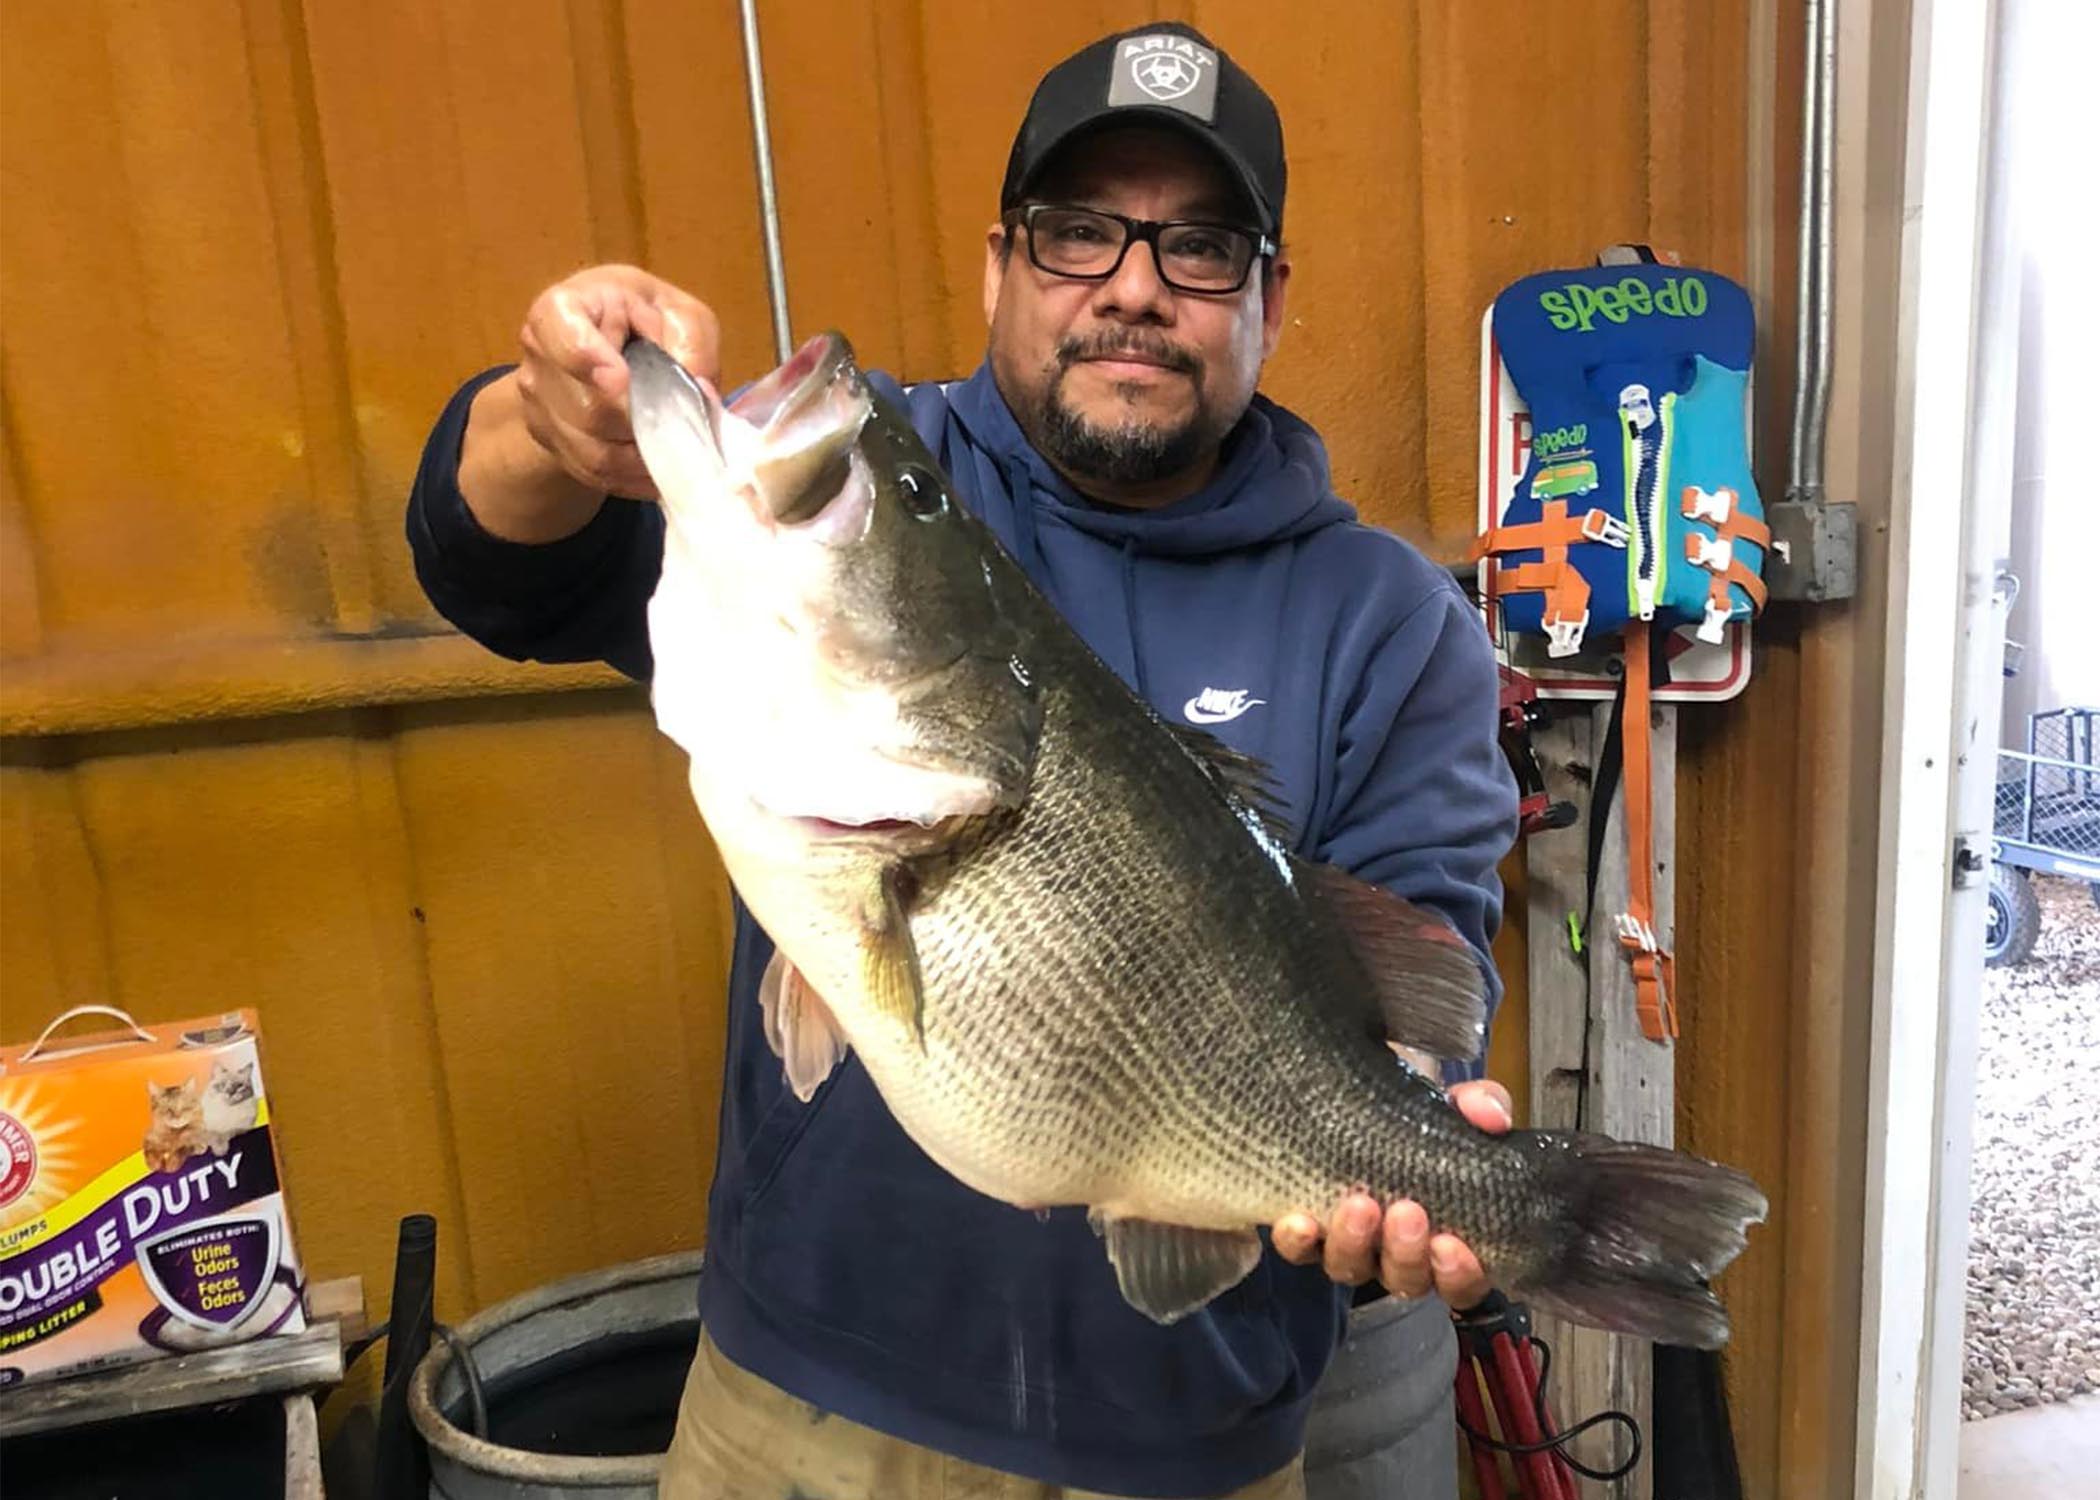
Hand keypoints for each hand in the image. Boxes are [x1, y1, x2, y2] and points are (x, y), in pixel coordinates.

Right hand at [513, 264, 721, 500]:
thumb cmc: (647, 321)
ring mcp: (539, 405)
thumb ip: (693, 344)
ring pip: (594, 452)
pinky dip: (636, 477)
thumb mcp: (681, 314)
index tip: (621, 377)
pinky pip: (596, 474)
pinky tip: (662, 467)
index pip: (560, 333)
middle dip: (642, 421)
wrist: (612, 347)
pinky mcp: (552, 443)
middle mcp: (540, 357)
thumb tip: (699, 392)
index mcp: (563, 309)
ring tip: (679, 446)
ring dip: (644, 456)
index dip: (586, 357)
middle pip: (588, 409)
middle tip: (681, 420)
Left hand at [1270, 1078, 1513, 1309]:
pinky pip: (1300, 1250)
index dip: (1459, 1274)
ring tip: (1359, 1204)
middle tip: (1406, 1211)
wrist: (1352, 1097)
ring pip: (1352, 1268)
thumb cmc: (1414, 1115)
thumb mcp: (1454, 1104)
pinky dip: (1299, 1240)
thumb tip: (1491, 1116)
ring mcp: (1350, 1245)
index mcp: (1444, 1237)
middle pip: (1406, 1280)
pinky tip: (1299, 1220)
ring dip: (1355, 1243)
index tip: (1452, 1244)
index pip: (1460, 1281)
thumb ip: (1479, 1105)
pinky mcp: (1305, 1232)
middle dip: (1406, 1252)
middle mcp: (1396, 1252)